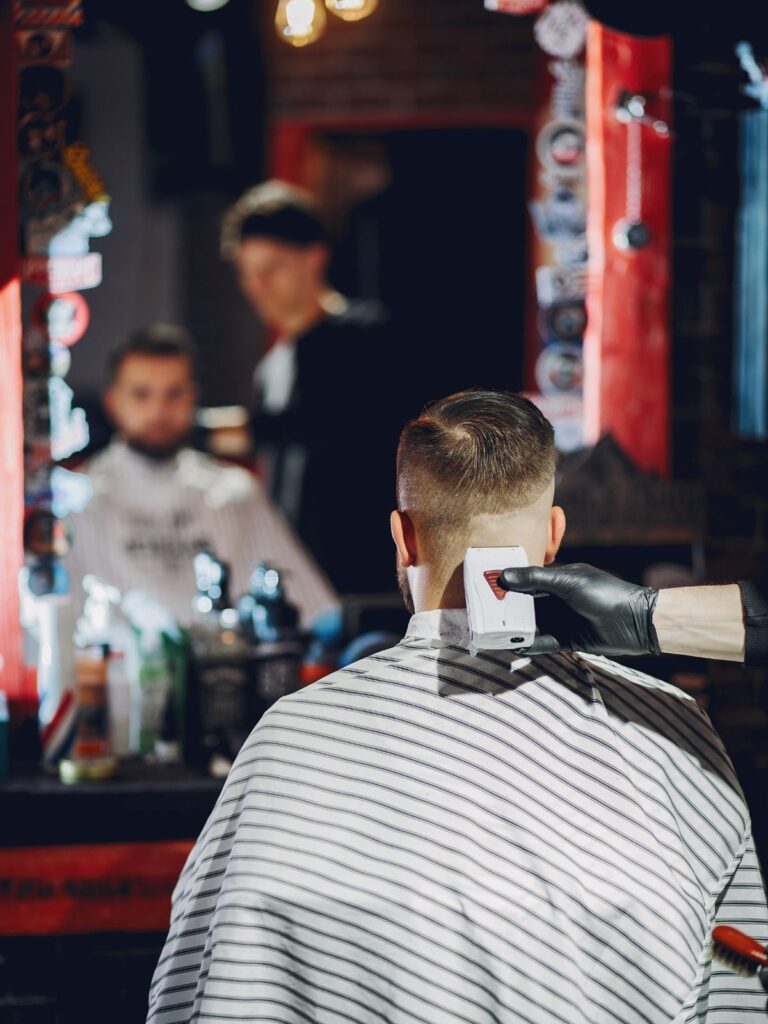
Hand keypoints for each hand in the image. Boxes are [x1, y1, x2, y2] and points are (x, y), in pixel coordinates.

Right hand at [498, 563, 660, 657]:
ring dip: (515, 628)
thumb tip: (504, 575)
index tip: (483, 587)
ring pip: (531, 624)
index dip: (505, 583)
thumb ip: (536, 579)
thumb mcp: (569, 582)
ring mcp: (561, 620)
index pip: (524, 579)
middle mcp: (556, 599)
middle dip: (505, 609)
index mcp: (557, 578)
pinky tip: (515, 646)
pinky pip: (542, 643)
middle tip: (483, 614)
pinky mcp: (567, 640)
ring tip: (493, 633)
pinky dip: (529, 645)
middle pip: (524, 604)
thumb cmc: (605, 594)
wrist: (637, 623)